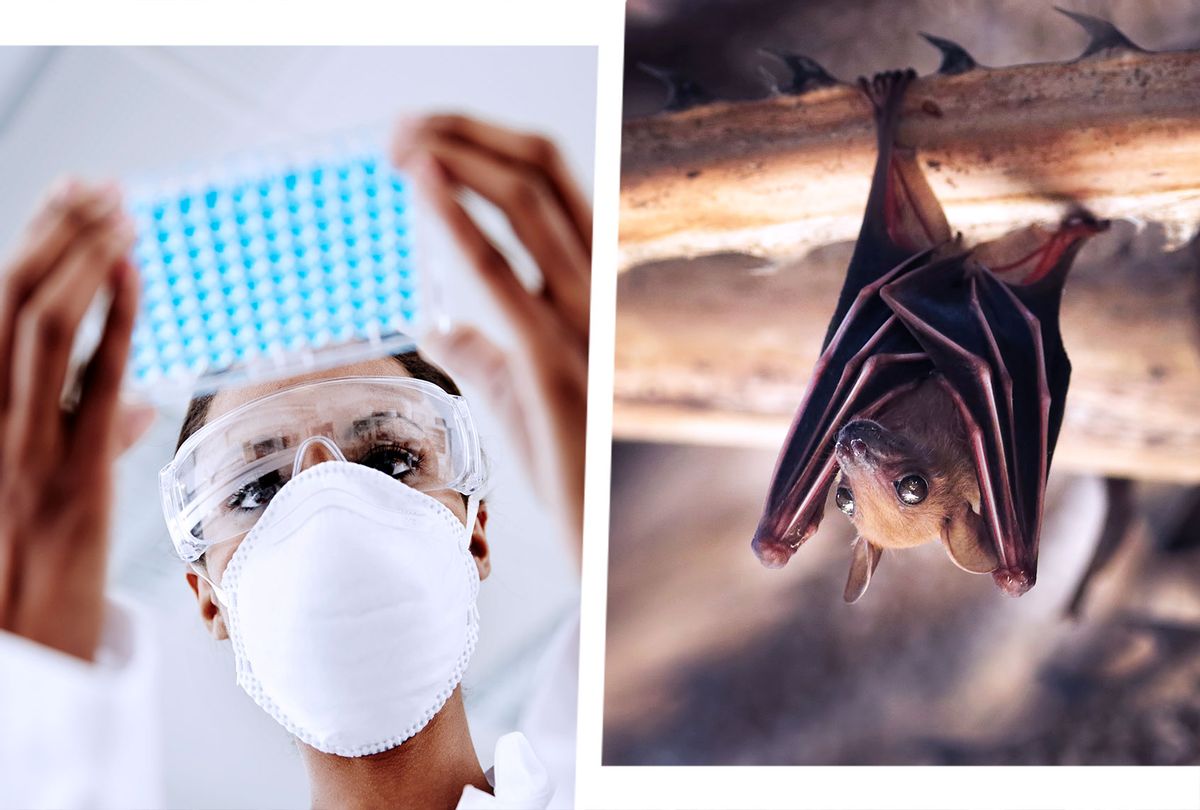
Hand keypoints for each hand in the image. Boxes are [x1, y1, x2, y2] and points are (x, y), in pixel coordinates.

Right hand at [0, 179, 152, 660]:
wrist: (18, 654)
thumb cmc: (30, 574)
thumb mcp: (36, 493)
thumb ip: (84, 439)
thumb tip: (135, 402)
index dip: (32, 244)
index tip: (69, 196)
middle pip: (12, 302)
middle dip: (54, 233)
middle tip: (99, 183)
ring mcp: (22, 451)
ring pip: (42, 328)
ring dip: (81, 258)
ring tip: (119, 207)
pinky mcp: (71, 482)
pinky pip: (91, 383)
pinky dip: (113, 317)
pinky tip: (132, 268)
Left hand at [392, 116, 590, 561]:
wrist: (590, 530)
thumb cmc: (559, 462)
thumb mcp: (514, 392)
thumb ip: (481, 349)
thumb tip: (438, 320)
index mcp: (591, 289)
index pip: (554, 184)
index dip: (491, 143)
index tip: (429, 136)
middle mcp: (595, 291)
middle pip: (542, 173)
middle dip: (468, 133)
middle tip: (401, 128)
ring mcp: (580, 322)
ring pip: (528, 204)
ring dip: (458, 158)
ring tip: (400, 146)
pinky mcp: (551, 361)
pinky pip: (501, 275)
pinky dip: (458, 222)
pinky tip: (423, 189)